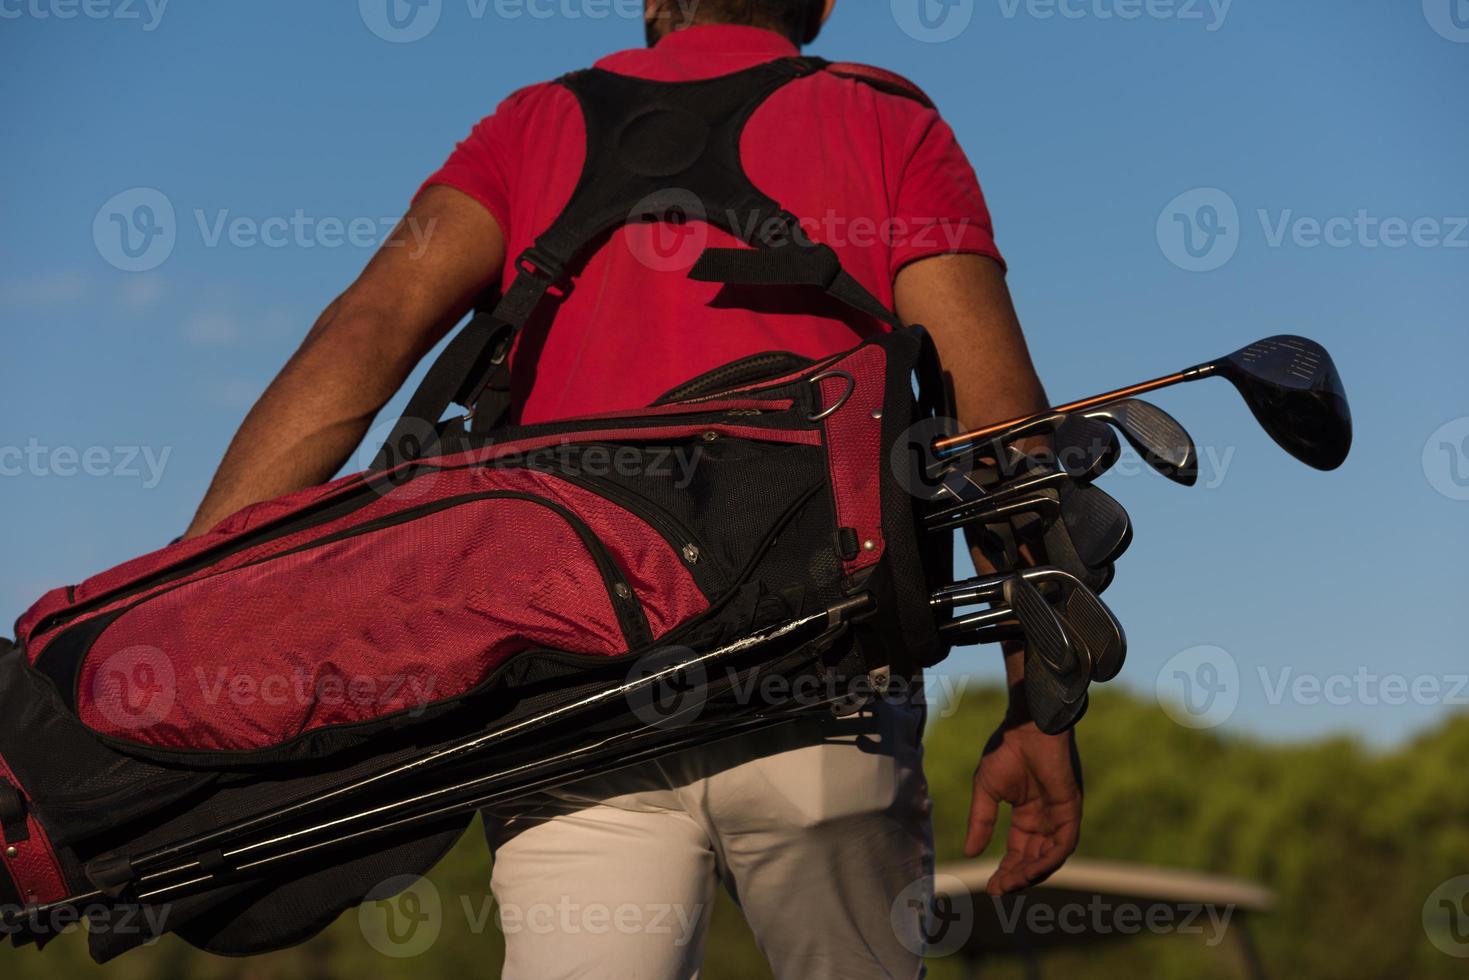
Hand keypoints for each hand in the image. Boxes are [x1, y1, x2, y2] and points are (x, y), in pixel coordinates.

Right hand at [964, 709, 1082, 895]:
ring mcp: (1059, 815)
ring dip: (1032, 873)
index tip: (991, 886)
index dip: (1006, 870)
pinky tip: (1030, 870)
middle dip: (1017, 877)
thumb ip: (980, 822)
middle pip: (1034, 859)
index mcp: (1026, 814)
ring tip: (1012, 883)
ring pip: (1050, 856)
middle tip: (999, 889)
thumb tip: (970, 853)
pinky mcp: (1071, 809)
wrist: (1026, 726)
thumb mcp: (986, 791)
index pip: (1018, 851)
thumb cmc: (1005, 750)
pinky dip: (1049, 860)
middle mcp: (1045, 819)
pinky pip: (1064, 843)